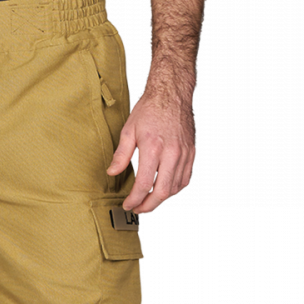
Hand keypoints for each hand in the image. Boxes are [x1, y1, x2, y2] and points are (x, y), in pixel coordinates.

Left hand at [107, 91, 195, 214]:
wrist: (172, 94)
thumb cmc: (150, 109)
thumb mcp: (129, 129)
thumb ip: (121, 154)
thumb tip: (112, 172)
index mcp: (153, 148)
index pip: (144, 184)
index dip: (135, 200)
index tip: (128, 204)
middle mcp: (171, 154)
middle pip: (162, 192)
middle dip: (148, 206)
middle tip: (138, 209)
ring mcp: (184, 154)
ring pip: (175, 188)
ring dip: (161, 200)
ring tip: (148, 201)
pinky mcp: (191, 153)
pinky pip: (185, 179)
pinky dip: (175, 189)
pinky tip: (164, 190)